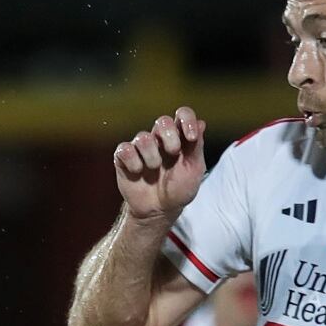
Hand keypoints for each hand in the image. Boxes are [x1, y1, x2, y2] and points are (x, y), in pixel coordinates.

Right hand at [111, 107, 206, 223]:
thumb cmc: (179, 189)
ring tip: (154, 169)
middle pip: (162, 121)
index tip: (191, 138)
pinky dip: (133, 162)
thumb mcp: (194, 170)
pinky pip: (125, 149)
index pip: (183, 114)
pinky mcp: (124, 158)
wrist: (159, 211)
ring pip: (143, 137)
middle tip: (173, 154)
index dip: (187, 120)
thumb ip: (197, 147)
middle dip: (170, 137)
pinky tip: (138, 172)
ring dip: (152, 156)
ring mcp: (141, 147)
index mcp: (179, 137)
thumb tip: (201, 123)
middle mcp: (159, 138)